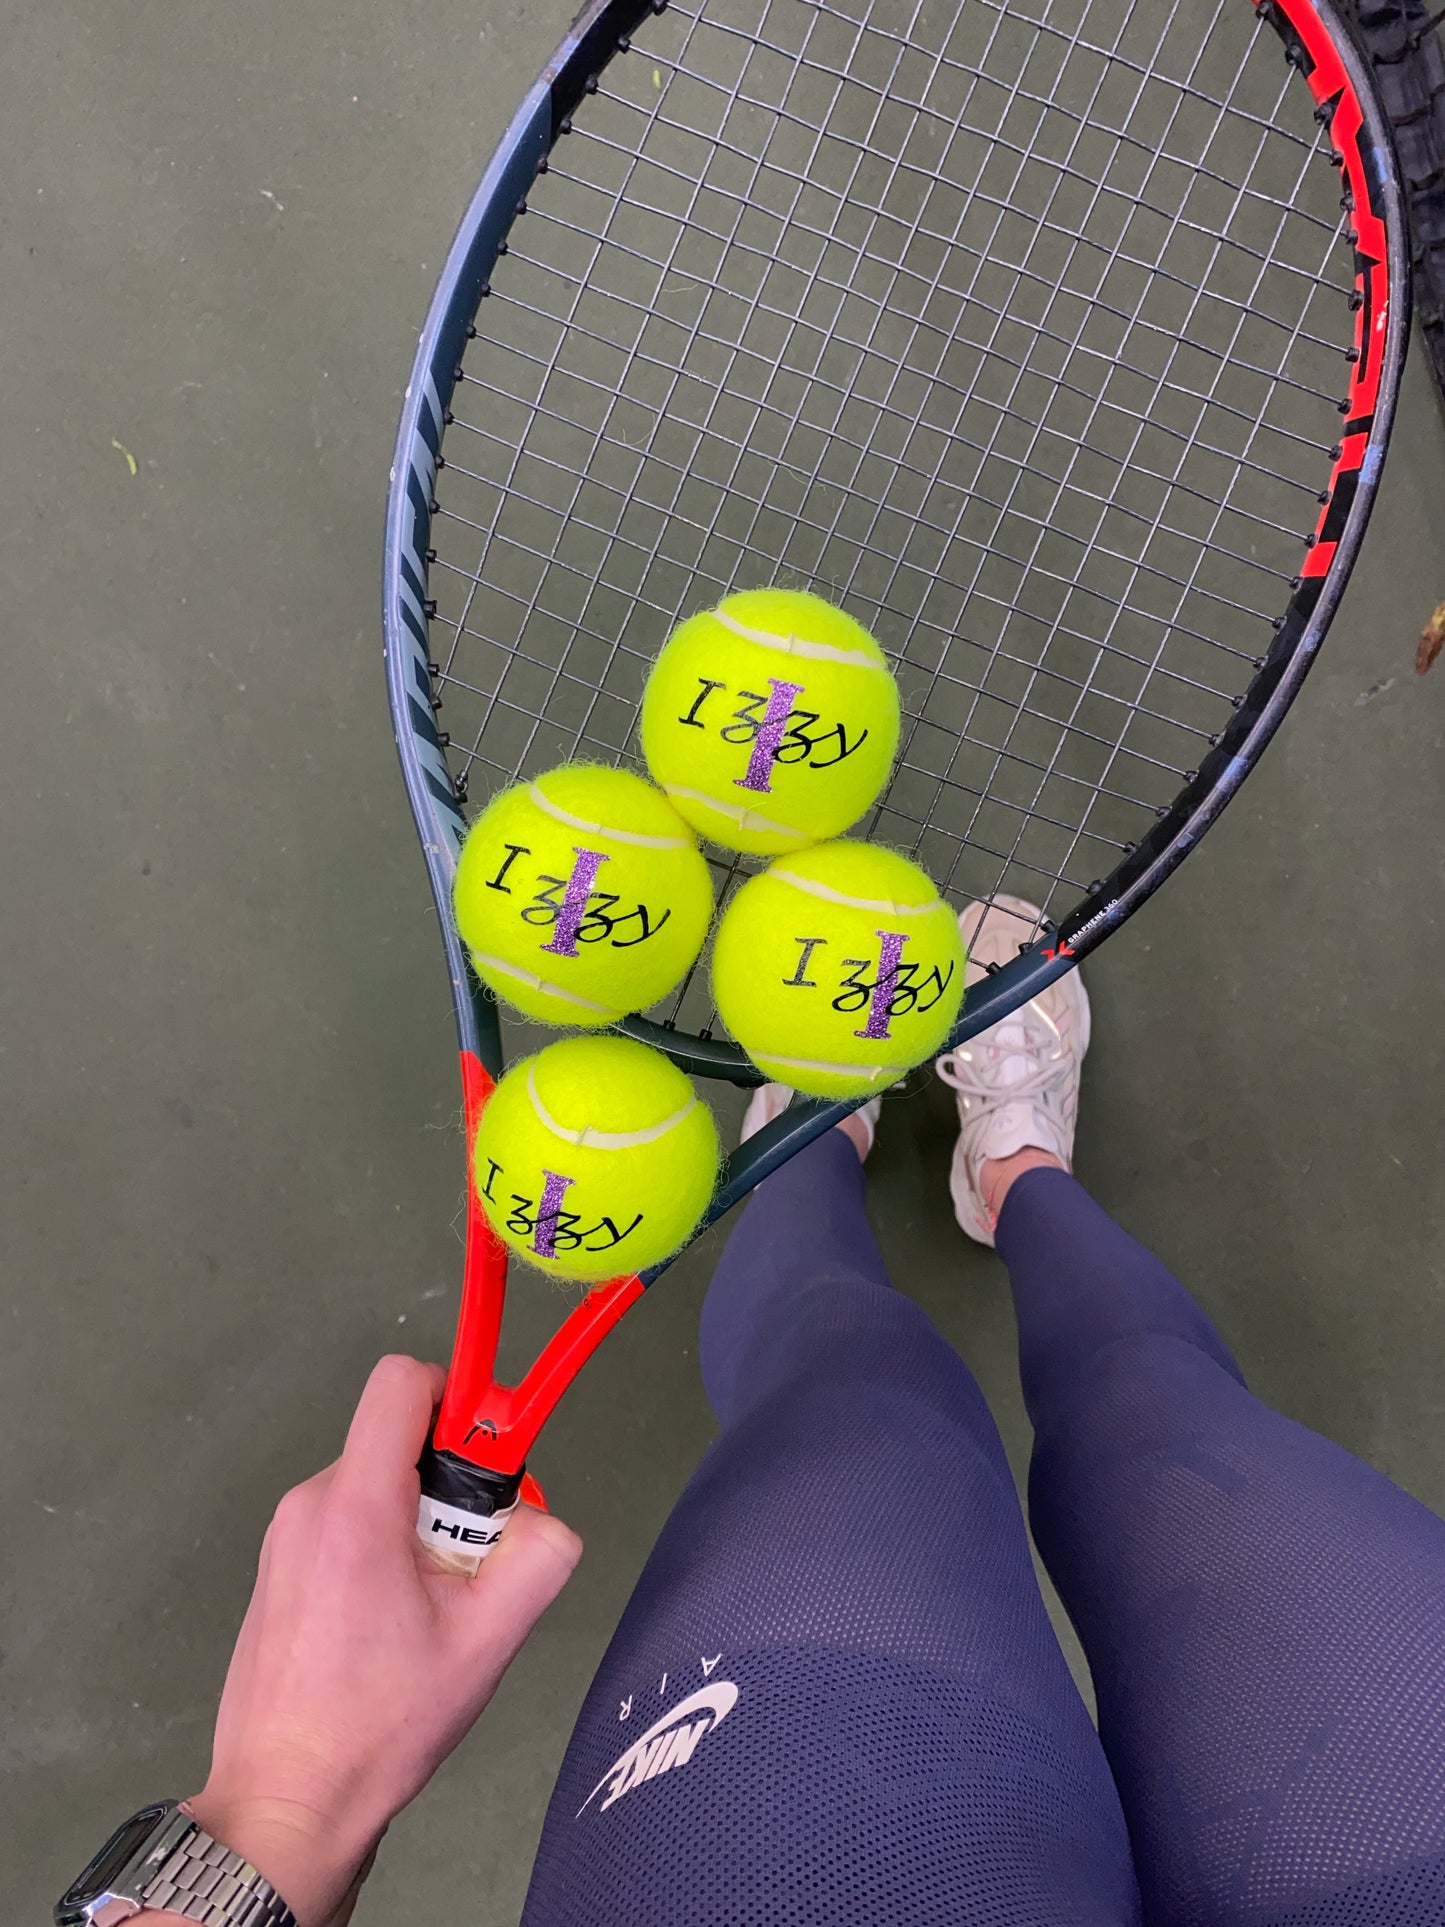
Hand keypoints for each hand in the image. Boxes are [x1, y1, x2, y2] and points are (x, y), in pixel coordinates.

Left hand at [182, 1355, 580, 1926]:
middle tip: (469, 1566)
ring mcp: (284, 1537)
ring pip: (376, 1484)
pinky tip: (390, 1626)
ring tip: (429, 1609)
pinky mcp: (276, 1568)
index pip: (401, 1382)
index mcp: (356, 1507)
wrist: (284, 1804)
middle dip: (448, 1484)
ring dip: (417, 1522)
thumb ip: (538, 1557)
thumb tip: (543, 1517)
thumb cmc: (384, 1724)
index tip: (487, 1461)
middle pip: (398, 1440)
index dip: (457, 1397)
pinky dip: (382, 1548)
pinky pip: (346, 1521)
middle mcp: (309, 1504)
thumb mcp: (487, 1644)